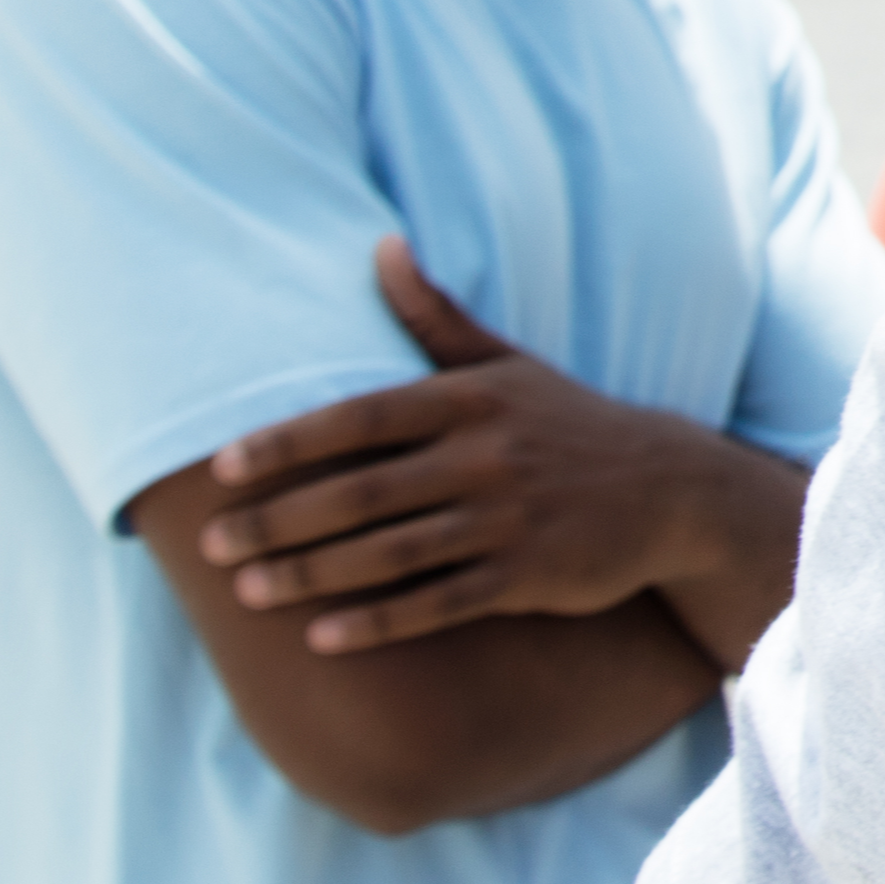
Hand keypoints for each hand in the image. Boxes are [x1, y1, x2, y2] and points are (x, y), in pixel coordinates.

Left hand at [194, 239, 764, 653]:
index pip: (360, 418)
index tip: (221, 469)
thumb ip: (435, 316)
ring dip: (313, 575)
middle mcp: (488, 457)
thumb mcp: (508, 365)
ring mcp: (510, 519)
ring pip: (392, 553)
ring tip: (248, 592)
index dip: (287, 442)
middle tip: (211, 545)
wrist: (672, 491)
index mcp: (473, 400)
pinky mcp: (530, 575)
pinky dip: (379, 622)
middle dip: (279, 521)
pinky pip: (440, 604)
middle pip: (363, 492)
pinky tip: (323, 638)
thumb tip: (381, 245)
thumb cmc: (568, 426)